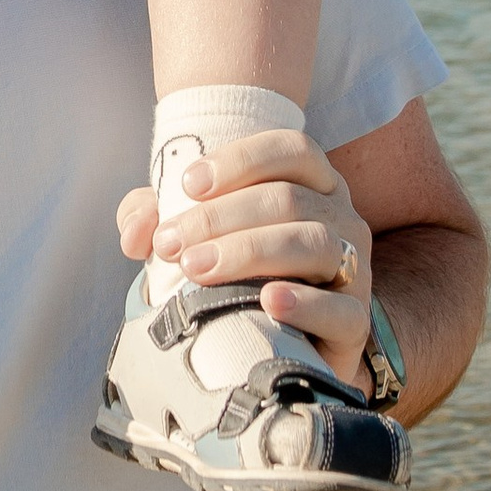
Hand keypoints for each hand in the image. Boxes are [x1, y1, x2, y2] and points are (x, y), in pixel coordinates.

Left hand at [116, 128, 374, 391]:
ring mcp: (354, 269)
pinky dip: (304, 302)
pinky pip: (341, 309)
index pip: (291, 149)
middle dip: (222, 217)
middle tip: (172, 244)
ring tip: (197, 268)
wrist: (285, 341)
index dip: (241, 160)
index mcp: (312, 182)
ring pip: (313, 243)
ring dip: (249, 252)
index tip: (187, 184)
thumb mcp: (193, 235)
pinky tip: (268, 300)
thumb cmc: (235, 273)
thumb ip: (155, 218)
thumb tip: (136, 231)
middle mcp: (341, 217)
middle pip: (289, 199)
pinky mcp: (354, 323)